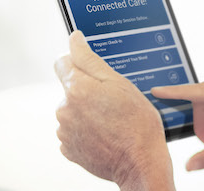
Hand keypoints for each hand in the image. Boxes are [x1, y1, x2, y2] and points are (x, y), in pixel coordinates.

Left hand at [55, 31, 174, 190]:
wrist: (140, 162)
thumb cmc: (137, 123)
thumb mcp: (120, 83)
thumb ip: (90, 59)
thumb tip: (74, 40)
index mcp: (77, 88)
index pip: (63, 61)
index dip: (79, 60)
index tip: (92, 67)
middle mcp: (65, 109)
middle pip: (71, 88)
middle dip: (89, 90)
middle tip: (114, 100)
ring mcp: (65, 131)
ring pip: (74, 110)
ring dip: (88, 111)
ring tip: (113, 120)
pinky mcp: (69, 149)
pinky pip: (75, 131)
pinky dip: (87, 130)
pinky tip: (106, 133)